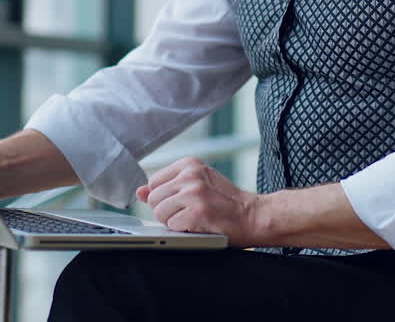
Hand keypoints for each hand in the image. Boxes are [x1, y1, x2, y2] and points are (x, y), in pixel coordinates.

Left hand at [136, 157, 265, 247]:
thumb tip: (139, 192)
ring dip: (174, 222)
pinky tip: (200, 225)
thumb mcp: (197, 185)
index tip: (183, 202)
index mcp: (189, 164)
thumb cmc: (227, 202)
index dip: (165, 198)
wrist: (256, 216)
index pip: (154, 182)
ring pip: (160, 213)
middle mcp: (190, 174)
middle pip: (154, 199)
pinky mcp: (197, 212)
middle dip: (167, 212)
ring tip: (195, 219)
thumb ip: (167, 186)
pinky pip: (172, 226)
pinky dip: (184, 231)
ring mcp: (193, 193)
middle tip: (190, 213)